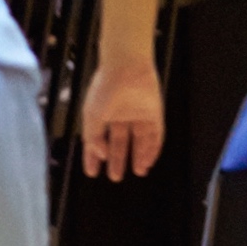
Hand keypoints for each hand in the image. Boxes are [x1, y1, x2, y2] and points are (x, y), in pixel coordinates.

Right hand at [80, 57, 164, 180]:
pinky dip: (152, 149)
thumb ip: (94, 137)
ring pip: (138, 141)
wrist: (126, 67)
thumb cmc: (105, 87)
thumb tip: (100, 154)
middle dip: (117, 160)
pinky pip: (154, 135)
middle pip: (119, 142)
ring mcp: (137, 115)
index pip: (97, 140)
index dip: (93, 156)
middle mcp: (119, 115)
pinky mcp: (153, 114)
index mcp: (101, 114)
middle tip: (115, 177)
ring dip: (137, 157)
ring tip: (137, 172)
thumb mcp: (92, 115)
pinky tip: (149, 161)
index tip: (92, 171)